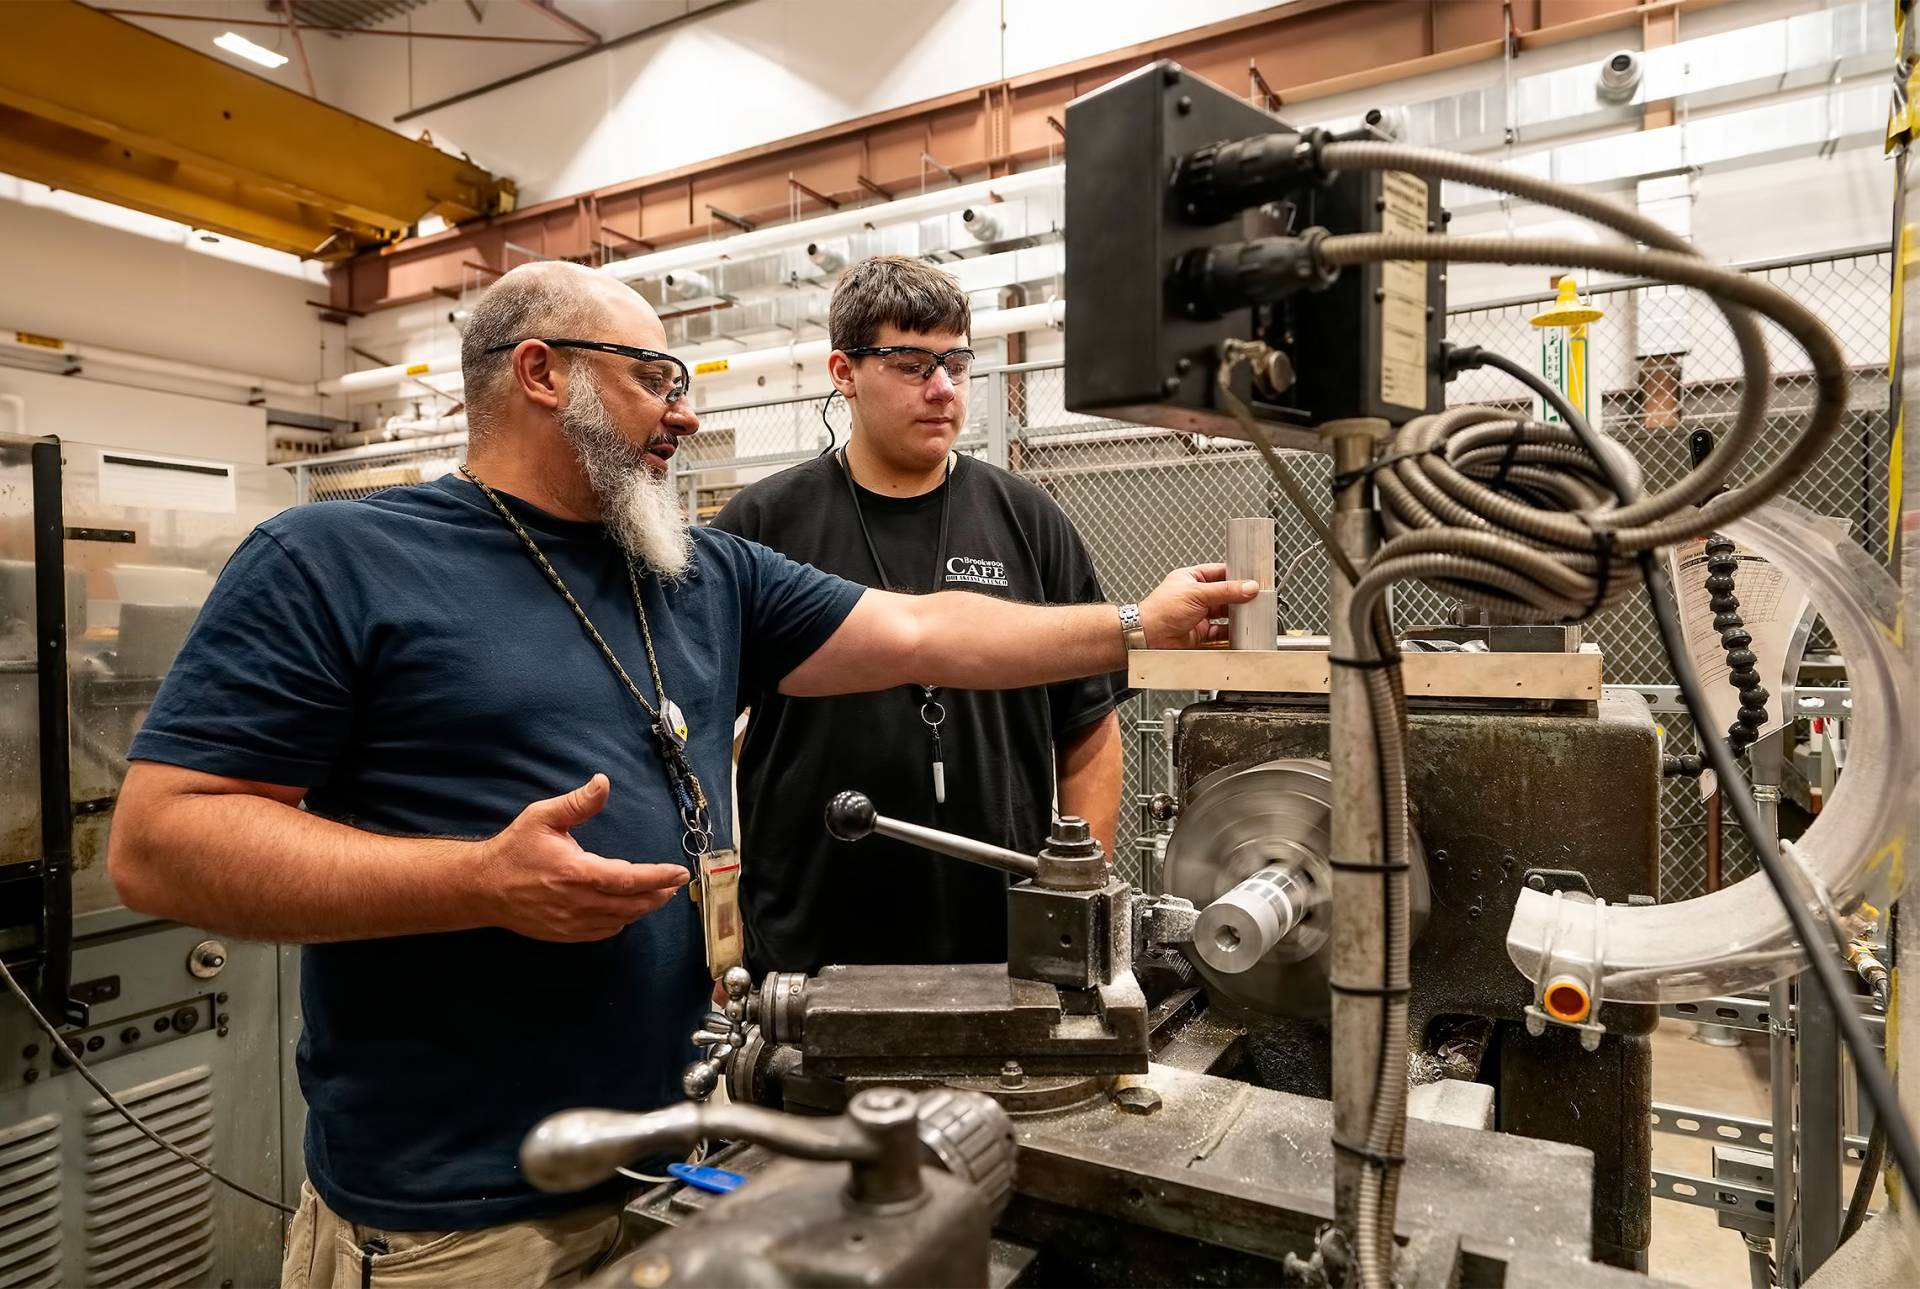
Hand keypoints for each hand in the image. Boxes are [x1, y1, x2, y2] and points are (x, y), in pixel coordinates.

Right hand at [477, 774, 690, 941]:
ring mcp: (572, 922)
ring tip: (659, 894)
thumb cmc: (514, 850)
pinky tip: (628, 910)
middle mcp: (578, 902)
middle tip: (675, 883)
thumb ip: (577, 803)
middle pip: (632, 905)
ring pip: (620, 920)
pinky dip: (622, 921)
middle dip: (658, 894)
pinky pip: (603, 932)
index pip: (629, 879)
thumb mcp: (542, 817)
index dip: (658, 877)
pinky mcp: (565, 934)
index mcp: (576, 872)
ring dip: (643, 908)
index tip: (680, 872)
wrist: (482, 888)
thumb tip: (603, 782)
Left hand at [1138, 563, 1258, 648]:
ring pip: (1224, 614)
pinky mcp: (1200, 633)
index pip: (1220, 573)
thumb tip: (1247, 587)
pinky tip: (1238, 632)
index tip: (1253, 578)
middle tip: (1256, 598)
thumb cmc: (1160, 610)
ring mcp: (1198, 615)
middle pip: (1225, 595)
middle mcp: (1195, 596)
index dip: (1236, 575)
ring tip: (1250, 615)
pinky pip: (1220, 632)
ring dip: (1236, 616)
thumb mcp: (1196, 593)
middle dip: (1239, 598)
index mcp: (1192, 578)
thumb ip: (1225, 591)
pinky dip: (1230, 633)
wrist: (1148, 636)